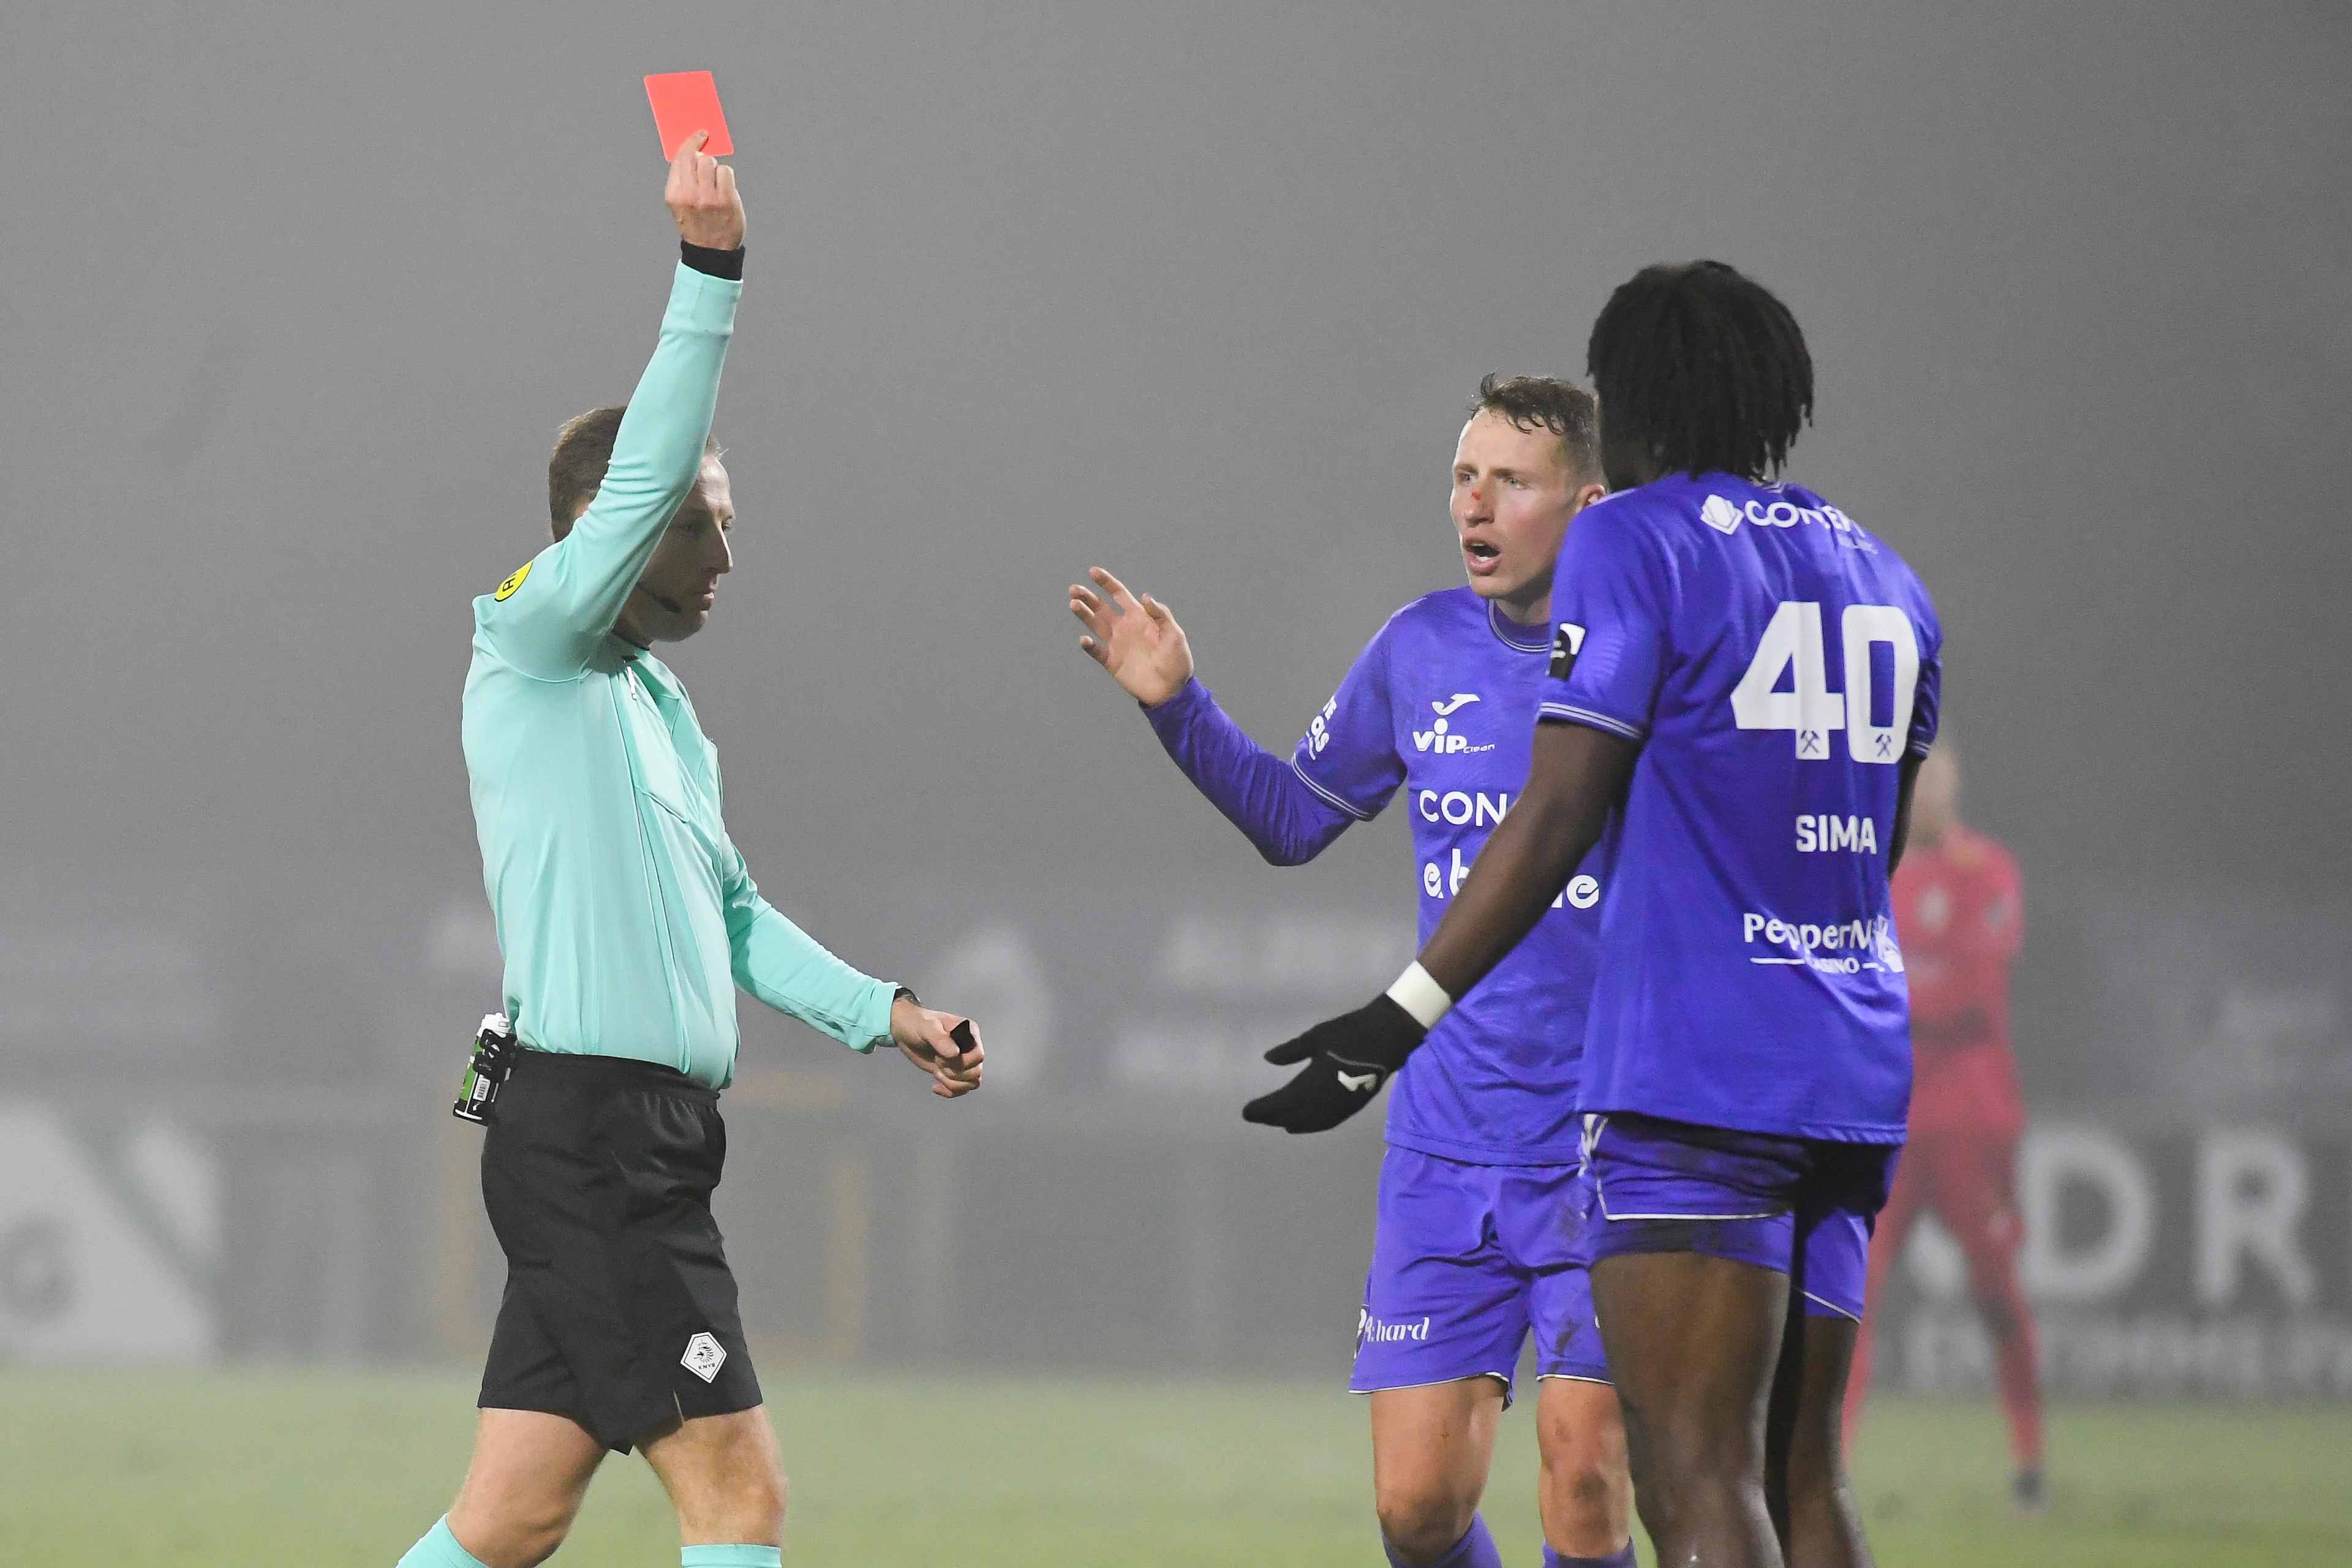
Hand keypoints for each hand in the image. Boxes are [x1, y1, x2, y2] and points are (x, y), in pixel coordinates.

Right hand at [665, 130, 743, 250]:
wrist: (711, 252)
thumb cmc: (696, 226)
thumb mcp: (679, 204)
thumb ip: (682, 179)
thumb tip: (694, 152)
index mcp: (674, 194)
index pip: (680, 158)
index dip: (691, 143)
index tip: (700, 135)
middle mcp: (689, 195)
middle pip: (696, 158)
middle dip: (703, 159)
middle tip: (708, 170)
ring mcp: (708, 197)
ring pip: (712, 162)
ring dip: (715, 169)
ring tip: (715, 185)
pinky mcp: (726, 200)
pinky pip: (727, 172)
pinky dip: (727, 177)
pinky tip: (725, 190)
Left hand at [891, 996, 983, 1098]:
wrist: (907, 1031)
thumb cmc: (918, 1023)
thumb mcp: (926, 1027)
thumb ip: (940, 1039)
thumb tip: (955, 1054)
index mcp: (969, 1032)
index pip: (978, 1056)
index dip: (961, 1062)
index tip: (941, 1056)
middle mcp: (970, 1047)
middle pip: (976, 1072)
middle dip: (954, 1073)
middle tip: (937, 1063)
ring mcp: (964, 1061)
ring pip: (971, 1083)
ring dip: (952, 1084)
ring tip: (937, 1073)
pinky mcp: (955, 1072)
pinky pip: (962, 1089)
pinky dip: (949, 1092)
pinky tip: (936, 1086)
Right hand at [1069, 567, 1193, 706]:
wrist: (1171, 690)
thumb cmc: (1177, 661)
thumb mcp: (1174, 634)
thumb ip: (1160, 614)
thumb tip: (1145, 596)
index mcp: (1139, 617)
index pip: (1119, 595)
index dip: (1107, 583)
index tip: (1093, 572)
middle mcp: (1124, 627)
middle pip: (1101, 607)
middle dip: (1088, 597)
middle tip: (1074, 589)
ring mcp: (1116, 644)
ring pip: (1095, 625)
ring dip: (1084, 614)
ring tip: (1074, 604)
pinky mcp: (1112, 662)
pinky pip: (1096, 651)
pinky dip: (1089, 646)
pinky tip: (1085, 639)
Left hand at [1242, 994, 1425, 1133]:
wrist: (1387, 1036)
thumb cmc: (1349, 1032)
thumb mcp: (1315, 1037)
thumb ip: (1290, 1052)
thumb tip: (1267, 1059)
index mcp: (1312, 1083)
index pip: (1281, 1102)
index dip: (1263, 1109)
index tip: (1245, 1112)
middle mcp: (1324, 1101)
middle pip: (1293, 1115)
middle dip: (1272, 1117)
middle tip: (1254, 1117)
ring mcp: (1340, 1106)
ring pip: (1310, 1122)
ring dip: (1291, 1123)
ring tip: (1277, 1123)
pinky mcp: (1353, 1106)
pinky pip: (1327, 1122)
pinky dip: (1312, 1125)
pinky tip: (1303, 1124)